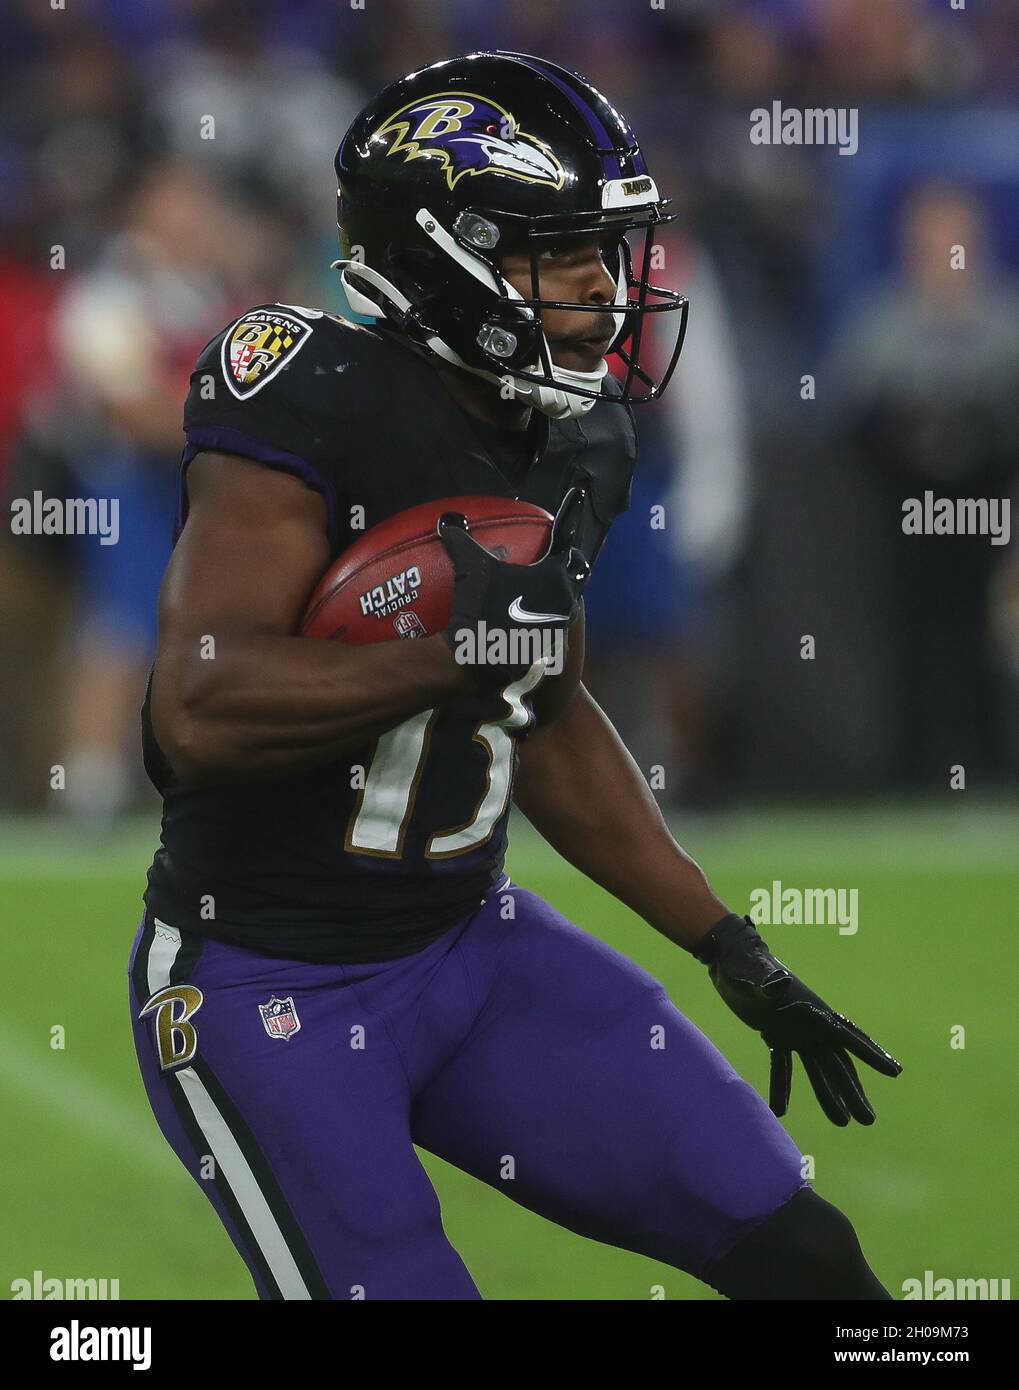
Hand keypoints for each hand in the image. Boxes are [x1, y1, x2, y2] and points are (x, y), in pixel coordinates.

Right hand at [438, 488, 589, 688]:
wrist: (483, 662)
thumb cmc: (483, 610)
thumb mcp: (471, 570)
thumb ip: (462, 542)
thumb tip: (447, 520)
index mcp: (556, 578)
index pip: (568, 548)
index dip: (569, 528)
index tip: (571, 515)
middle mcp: (566, 601)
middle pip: (574, 575)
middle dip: (566, 565)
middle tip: (551, 558)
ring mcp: (561, 628)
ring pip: (567, 603)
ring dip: (559, 593)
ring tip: (542, 587)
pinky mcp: (551, 649)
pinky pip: (556, 627)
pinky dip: (548, 619)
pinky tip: (531, 618)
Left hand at [694, 913, 902, 1125]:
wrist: (727, 957)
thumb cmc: (743, 961)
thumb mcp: (754, 972)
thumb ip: (767, 981)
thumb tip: (781, 985)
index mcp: (812, 1009)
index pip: (847, 1036)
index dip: (871, 1054)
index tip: (895, 1072)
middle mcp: (809, 1023)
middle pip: (837, 1062)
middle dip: (853, 1091)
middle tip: (867, 1120)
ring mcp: (794, 1030)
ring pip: (817, 1068)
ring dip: (827, 1094)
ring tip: (841, 1122)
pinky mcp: (774, 1035)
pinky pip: (784, 1066)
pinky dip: (782, 1087)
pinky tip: (779, 1111)